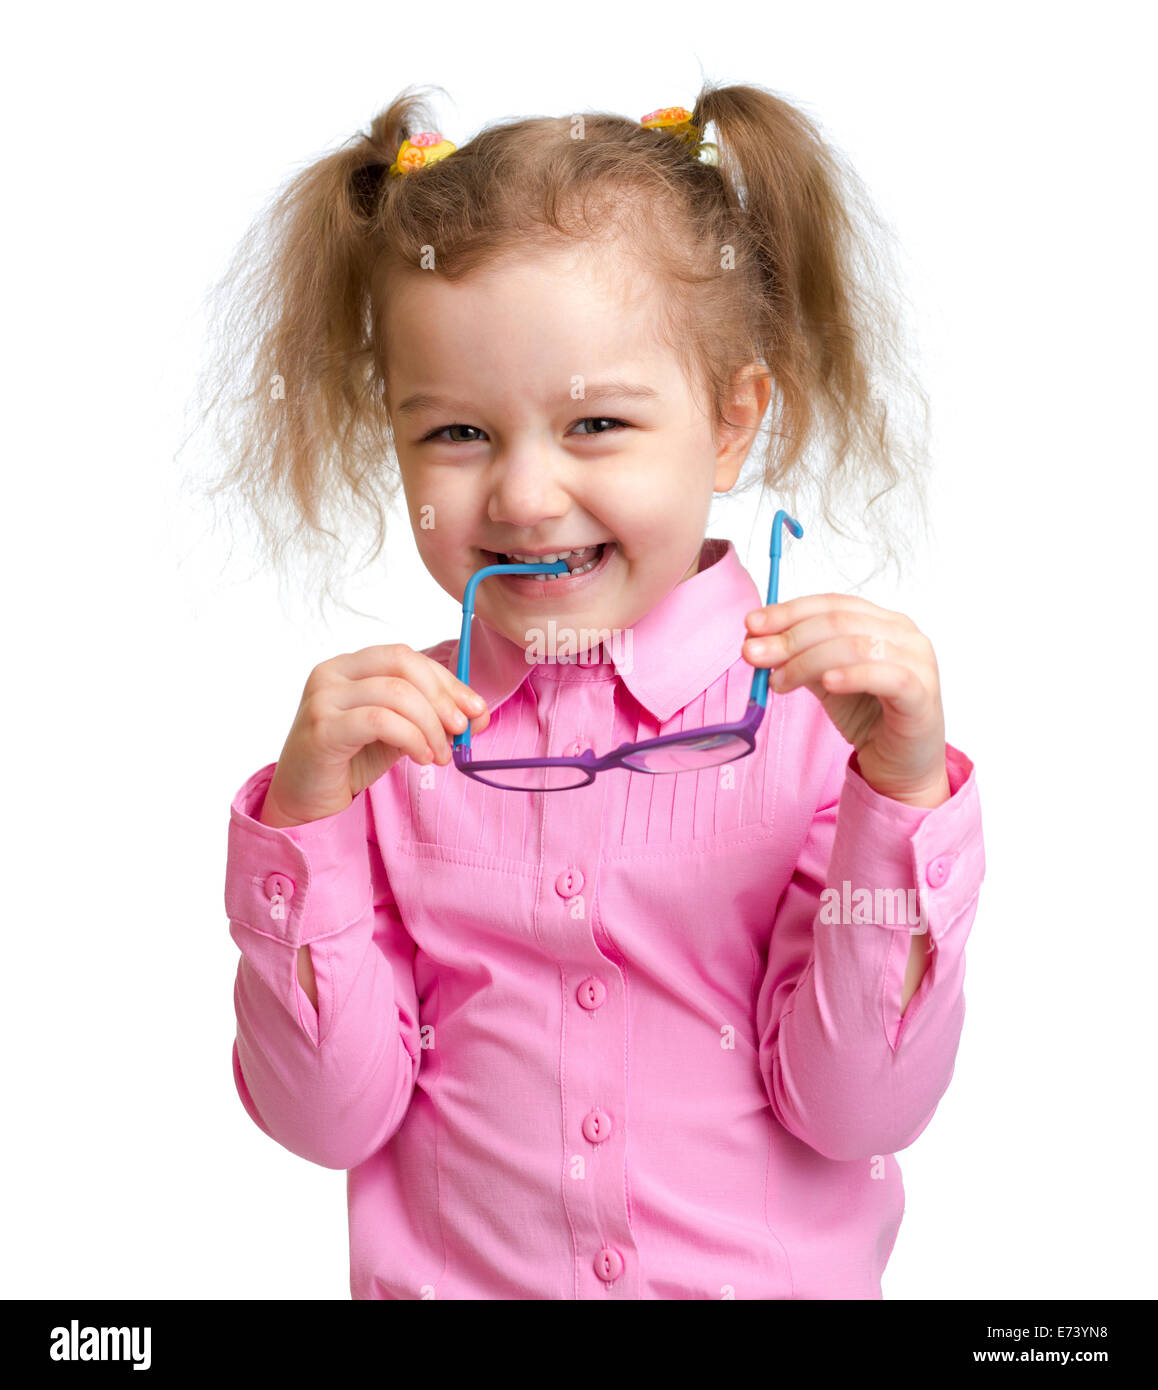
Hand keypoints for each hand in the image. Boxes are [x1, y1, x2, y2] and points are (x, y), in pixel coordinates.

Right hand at [259, 644, 489, 826]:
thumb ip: (431, 717)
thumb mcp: (399, 733)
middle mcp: (332, 672)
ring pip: (396, 693)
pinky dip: (411, 737)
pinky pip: (380, 721)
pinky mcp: (322, 728)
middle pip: (402, 664)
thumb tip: (479, 714)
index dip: (447, 681)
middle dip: (442, 697)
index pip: (406, 657)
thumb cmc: (350, 761)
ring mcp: (323, 698)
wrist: (305, 799)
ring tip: (440, 755)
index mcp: (350, 665)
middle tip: (463, 729)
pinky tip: (422, 757)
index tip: (476, 710)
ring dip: (430, 725)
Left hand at [743, 595, 949, 806]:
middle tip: (753, 655)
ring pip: (856, 646)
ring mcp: (918, 661)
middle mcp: (904, 633)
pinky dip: (853, 676)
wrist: (901, 765)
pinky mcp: (922, 694)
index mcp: (882, 621)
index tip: (750, 624)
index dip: (788, 611)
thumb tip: (755, 642)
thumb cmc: (868, 717)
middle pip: (839, 622)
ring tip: (778, 682)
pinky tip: (826, 683)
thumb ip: (797, 658)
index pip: (832, 604)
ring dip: (808, 661)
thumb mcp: (824, 681)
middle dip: (789, 637)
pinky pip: (887, 676)